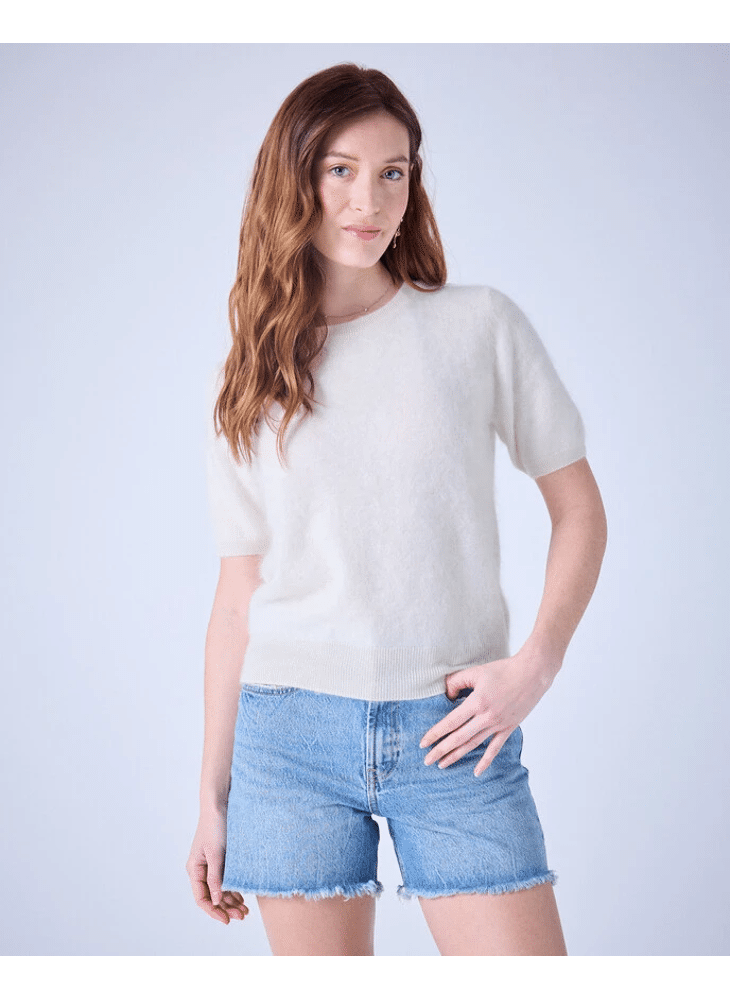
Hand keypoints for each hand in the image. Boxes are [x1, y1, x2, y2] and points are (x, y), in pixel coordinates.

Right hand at [186, 808, 248, 924]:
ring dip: (232, 900)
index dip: (213, 911)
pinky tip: (243, 895)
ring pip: (221, 889)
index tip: (227, 920)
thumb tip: (216, 901)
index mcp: (194, 869)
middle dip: (226, 908)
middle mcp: (202, 869)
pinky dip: (234, 888)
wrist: (221, 802)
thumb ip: (216, 877)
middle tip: (242, 915)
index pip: (202, 898)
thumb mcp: (215, 853)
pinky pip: (227, 879)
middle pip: (212, 896)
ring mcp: (213, 864)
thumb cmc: (215, 825)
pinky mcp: (223, 858)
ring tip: (246, 909)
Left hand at [420, 650, 559, 776]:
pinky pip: (495, 748)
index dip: (435, 733)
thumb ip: (457, 681)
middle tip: (427, 760)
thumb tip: (447, 695)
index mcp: (477, 702)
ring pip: (473, 744)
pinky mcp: (509, 728)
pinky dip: (485, 761)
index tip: (423, 743)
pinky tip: (476, 772)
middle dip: (441, 750)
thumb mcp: (476, 672)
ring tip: (443, 765)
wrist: (532, 673)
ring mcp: (498, 724)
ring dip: (457, 756)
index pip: (451, 722)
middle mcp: (486, 716)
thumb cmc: (503, 669)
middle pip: (459, 738)